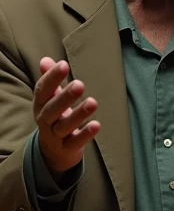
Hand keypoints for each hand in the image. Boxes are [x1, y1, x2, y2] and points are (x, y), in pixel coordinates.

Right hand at [34, 58, 99, 177]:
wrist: (53, 150)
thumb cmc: (55, 116)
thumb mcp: (50, 98)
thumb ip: (50, 80)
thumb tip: (45, 60)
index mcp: (40, 105)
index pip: (42, 91)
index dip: (51, 78)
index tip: (63, 65)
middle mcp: (45, 121)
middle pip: (52, 110)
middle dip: (64, 97)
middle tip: (80, 84)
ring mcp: (54, 137)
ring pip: (64, 127)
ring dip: (78, 115)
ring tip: (93, 102)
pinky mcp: (66, 149)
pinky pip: (74, 142)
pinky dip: (85, 135)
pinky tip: (96, 125)